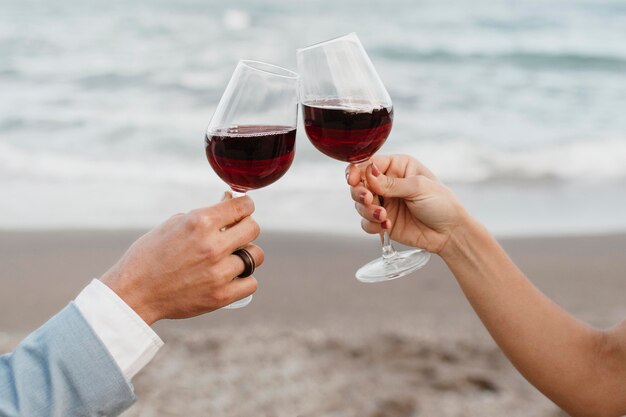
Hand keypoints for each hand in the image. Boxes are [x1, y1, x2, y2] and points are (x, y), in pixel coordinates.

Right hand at [100, 194, 262, 324]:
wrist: (133, 293)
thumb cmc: (150, 255)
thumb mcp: (174, 224)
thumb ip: (205, 214)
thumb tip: (230, 201)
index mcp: (200, 222)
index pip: (244, 206)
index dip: (246, 206)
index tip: (242, 210)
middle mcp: (212, 245)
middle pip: (253, 228)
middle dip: (246, 228)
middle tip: (235, 234)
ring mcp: (218, 272)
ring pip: (256, 256)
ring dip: (246, 254)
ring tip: (230, 257)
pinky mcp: (221, 295)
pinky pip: (251, 283)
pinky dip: (244, 280)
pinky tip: (230, 277)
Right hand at [346, 154, 467, 253]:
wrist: (450, 232)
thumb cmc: (441, 203)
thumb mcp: (418, 187)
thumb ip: (391, 183)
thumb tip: (368, 174)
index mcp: (397, 167)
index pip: (369, 163)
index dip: (357, 170)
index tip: (353, 180)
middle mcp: (387, 183)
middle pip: (359, 184)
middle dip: (360, 193)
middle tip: (369, 200)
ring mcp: (384, 203)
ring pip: (360, 204)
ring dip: (367, 211)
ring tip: (383, 217)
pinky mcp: (382, 221)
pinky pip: (366, 222)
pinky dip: (371, 225)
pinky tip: (386, 226)